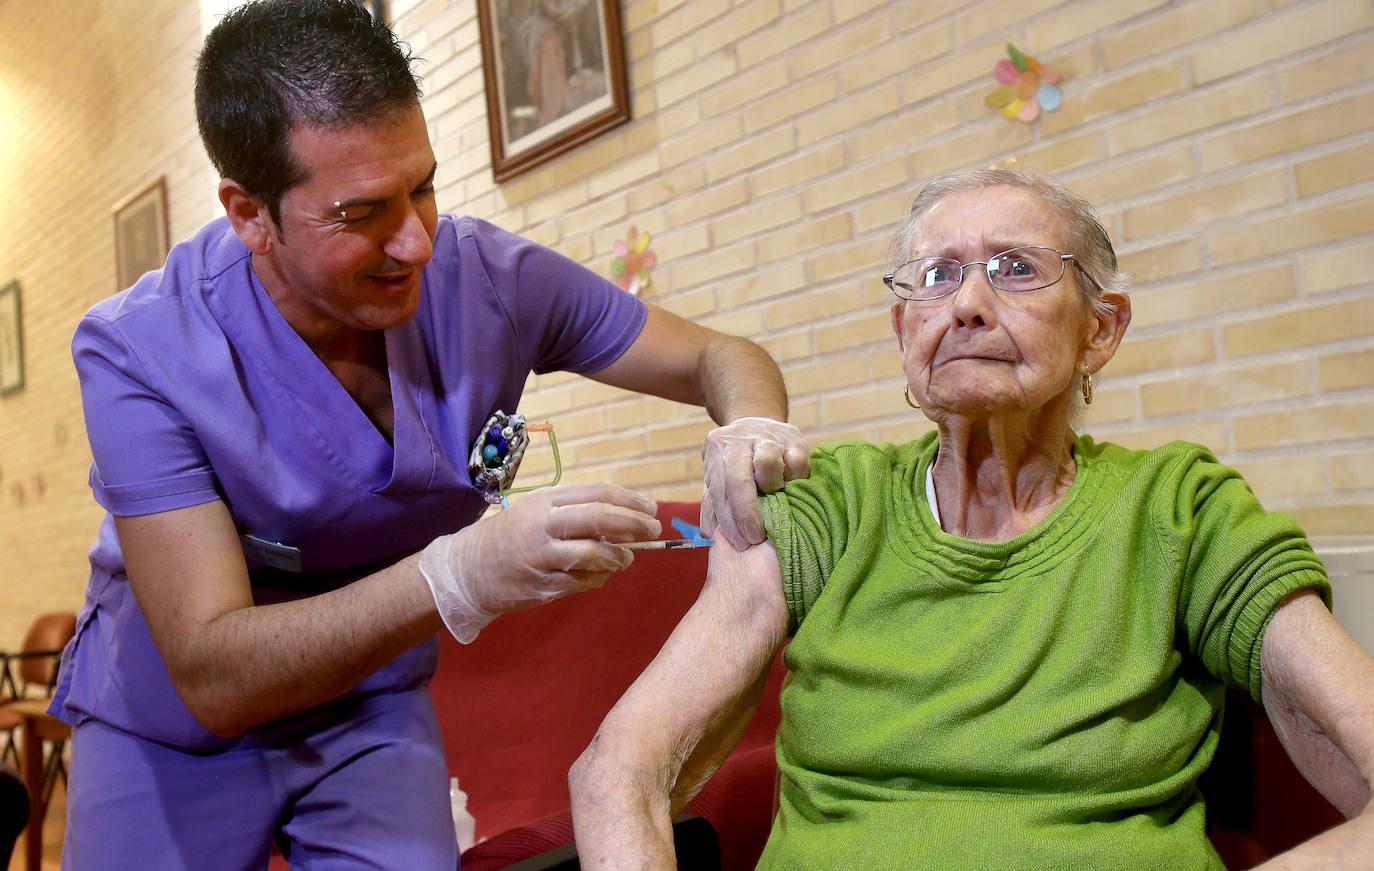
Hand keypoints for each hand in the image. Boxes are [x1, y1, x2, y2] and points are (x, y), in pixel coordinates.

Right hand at [420, 483, 660, 642]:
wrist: (465, 571)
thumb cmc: (508, 537)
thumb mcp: (535, 512)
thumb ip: (572, 511)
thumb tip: (621, 517)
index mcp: (543, 501)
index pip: (595, 493)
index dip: (628, 500)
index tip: (650, 508)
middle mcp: (541, 525)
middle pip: (598, 518)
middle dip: (633, 523)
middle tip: (653, 529)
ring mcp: (539, 557)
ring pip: (592, 552)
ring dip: (618, 555)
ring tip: (626, 558)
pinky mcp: (539, 586)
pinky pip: (580, 581)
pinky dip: (598, 578)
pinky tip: (603, 575)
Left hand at [700, 417, 809, 548]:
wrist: (757, 420)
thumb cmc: (737, 460)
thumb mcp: (719, 475)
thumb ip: (713, 503)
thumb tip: (710, 534)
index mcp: (716, 449)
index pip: (718, 489)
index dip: (729, 521)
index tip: (739, 543)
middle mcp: (738, 439)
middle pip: (738, 478)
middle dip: (747, 514)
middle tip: (756, 538)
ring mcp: (767, 435)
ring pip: (767, 463)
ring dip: (770, 487)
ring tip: (774, 500)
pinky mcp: (794, 438)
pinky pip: (796, 463)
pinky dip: (794, 478)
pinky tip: (790, 486)